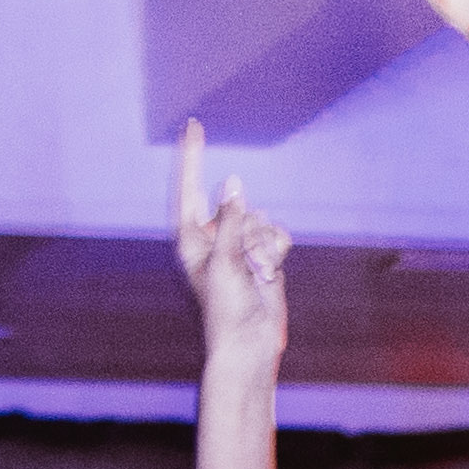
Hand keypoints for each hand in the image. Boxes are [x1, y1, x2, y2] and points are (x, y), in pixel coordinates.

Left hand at [172, 124, 292, 371]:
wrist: (250, 343)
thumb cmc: (226, 308)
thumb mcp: (225, 260)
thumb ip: (231, 220)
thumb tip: (235, 183)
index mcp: (191, 237)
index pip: (190, 186)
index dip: (192, 155)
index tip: (193, 125)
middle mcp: (214, 236)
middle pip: (240, 206)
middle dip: (250, 232)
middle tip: (244, 265)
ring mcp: (239, 245)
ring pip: (263, 220)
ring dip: (265, 247)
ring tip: (256, 275)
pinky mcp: (262, 254)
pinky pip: (278, 234)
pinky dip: (277, 253)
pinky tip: (269, 274)